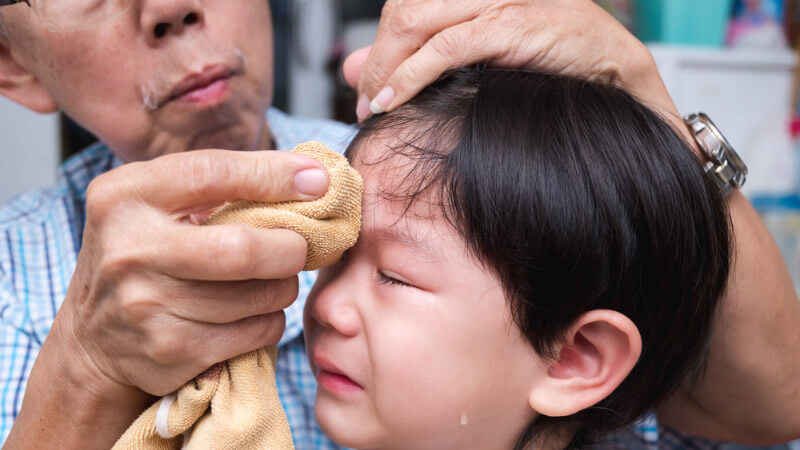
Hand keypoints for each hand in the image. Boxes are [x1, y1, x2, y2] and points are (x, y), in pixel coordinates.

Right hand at [6, 149, 328, 448]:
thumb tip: (312, 177)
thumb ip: (220, 184)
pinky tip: (254, 311)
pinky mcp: (170, 351)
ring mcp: (146, 306)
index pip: (212, 174)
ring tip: (271, 280)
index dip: (272, 176)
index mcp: (124, 196)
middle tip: (300, 248)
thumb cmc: (145, 254)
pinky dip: (271, 320)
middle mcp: (129, 250)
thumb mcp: (158, 205)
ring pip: (258, 296)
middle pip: (242, 249)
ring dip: (282, 287)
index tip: (318, 180)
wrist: (95, 338)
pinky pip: (256, 331)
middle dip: (290, 248)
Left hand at [343, 0, 678, 122]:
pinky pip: (445, 46)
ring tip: (376, 104)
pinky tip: (393, 98)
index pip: (406, 5)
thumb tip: (362, 71)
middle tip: (365, 98)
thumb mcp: (480, 54)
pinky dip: (409, 75)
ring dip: (385, 69)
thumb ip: (421, 58)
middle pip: (403, 11)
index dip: (377, 44)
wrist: (617, 70)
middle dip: (375, 59)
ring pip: (415, 23)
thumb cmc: (555, 60)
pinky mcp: (512, 24)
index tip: (366, 83)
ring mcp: (498, 0)